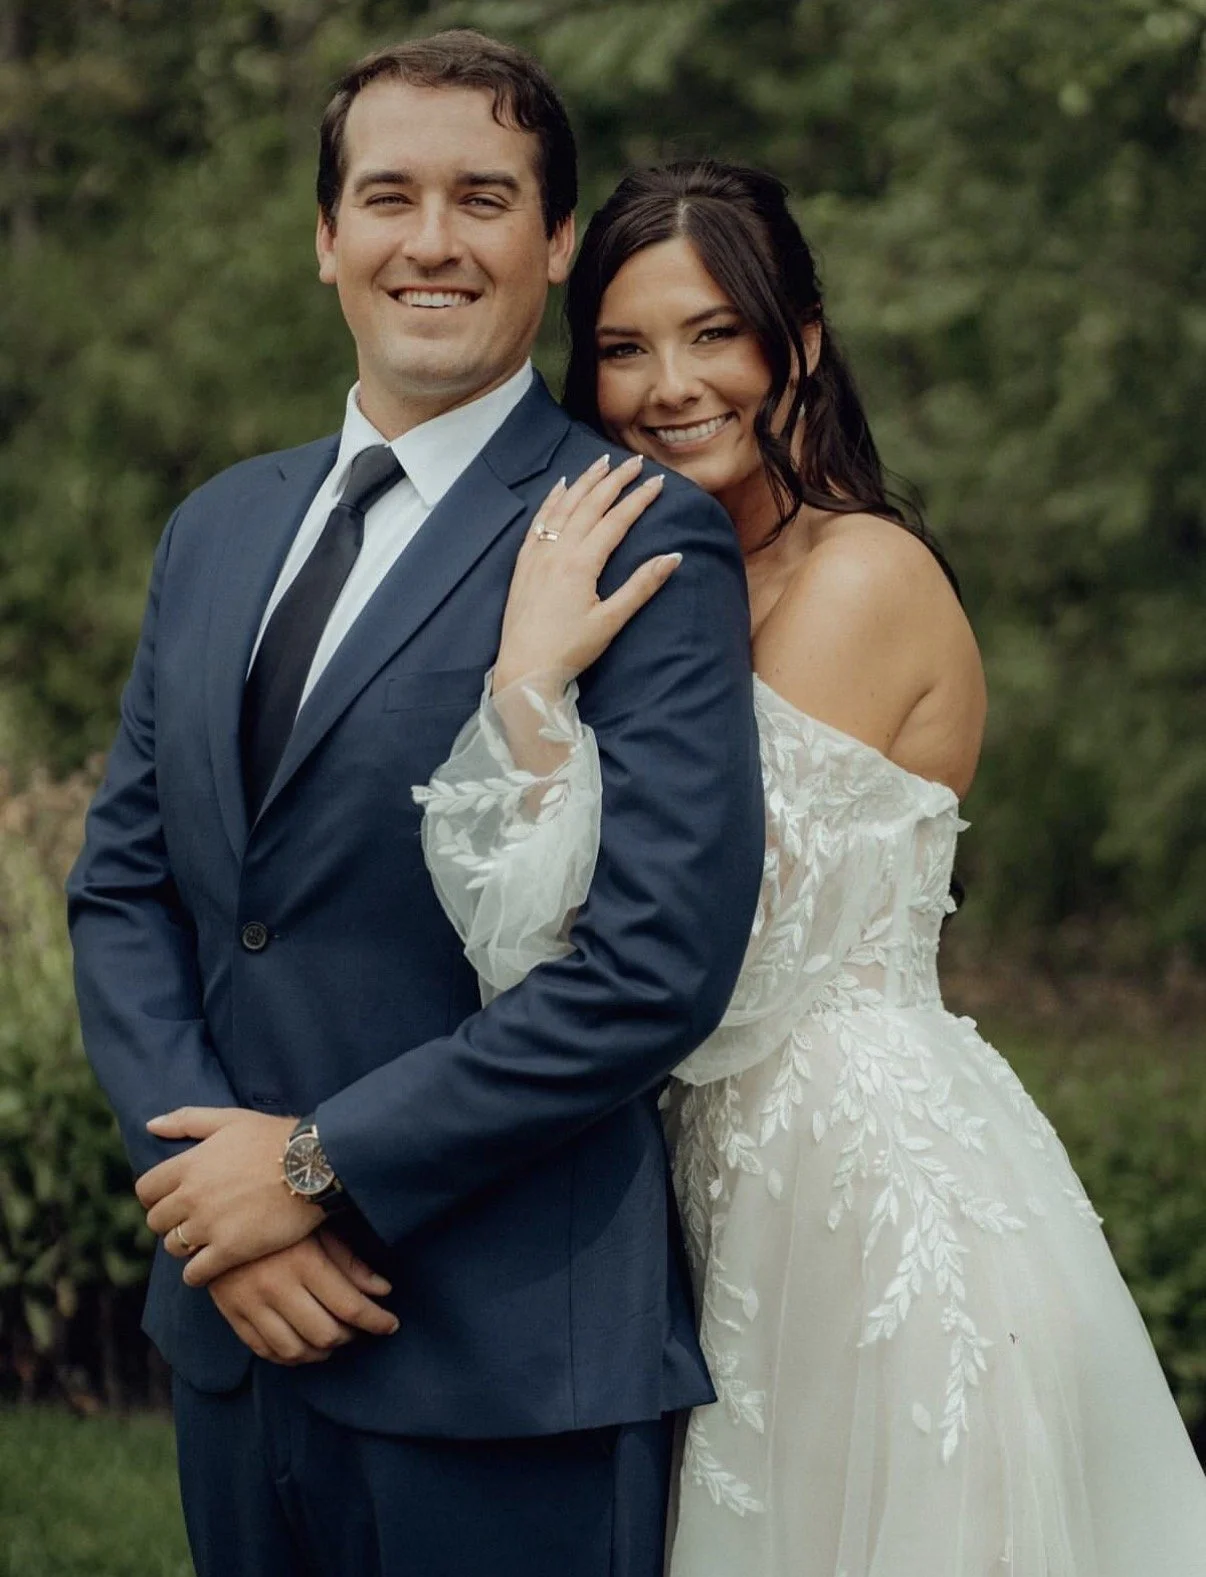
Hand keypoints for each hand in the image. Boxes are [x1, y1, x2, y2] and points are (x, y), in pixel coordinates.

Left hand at [137, 1107, 320, 1286]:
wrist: (315, 1164)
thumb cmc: (275, 1137)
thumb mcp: (231, 1119)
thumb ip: (187, 1120)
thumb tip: (150, 1125)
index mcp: (188, 1165)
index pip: (145, 1190)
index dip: (155, 1197)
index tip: (172, 1199)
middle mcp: (192, 1196)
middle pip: (156, 1222)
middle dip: (170, 1221)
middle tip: (190, 1221)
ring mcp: (210, 1225)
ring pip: (174, 1247)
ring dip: (184, 1246)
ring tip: (204, 1240)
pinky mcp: (230, 1250)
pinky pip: (195, 1273)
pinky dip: (197, 1273)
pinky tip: (210, 1266)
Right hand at [208, 1229, 399, 1365]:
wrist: (219, 1209)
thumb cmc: (279, 1214)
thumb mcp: (318, 1228)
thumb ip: (350, 1262)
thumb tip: (383, 1291)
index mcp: (304, 1261)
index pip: (350, 1307)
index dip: (377, 1321)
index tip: (391, 1324)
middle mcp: (277, 1286)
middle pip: (326, 1334)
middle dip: (352, 1337)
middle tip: (361, 1328)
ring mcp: (251, 1303)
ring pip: (295, 1351)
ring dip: (322, 1352)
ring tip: (335, 1338)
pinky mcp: (232, 1313)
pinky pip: (265, 1350)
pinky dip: (289, 1356)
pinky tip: (304, 1345)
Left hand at [493, 453, 680, 693]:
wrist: (524, 668)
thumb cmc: (569, 650)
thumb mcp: (611, 621)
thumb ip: (641, 586)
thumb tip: (673, 557)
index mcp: (582, 564)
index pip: (616, 521)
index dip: (639, 499)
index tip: (659, 483)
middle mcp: (558, 551)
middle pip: (590, 505)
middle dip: (615, 480)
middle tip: (636, 462)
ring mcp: (537, 554)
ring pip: (564, 506)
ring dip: (585, 482)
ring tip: (603, 462)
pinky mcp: (524, 563)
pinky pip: (539, 520)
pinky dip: (552, 499)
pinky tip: (561, 486)